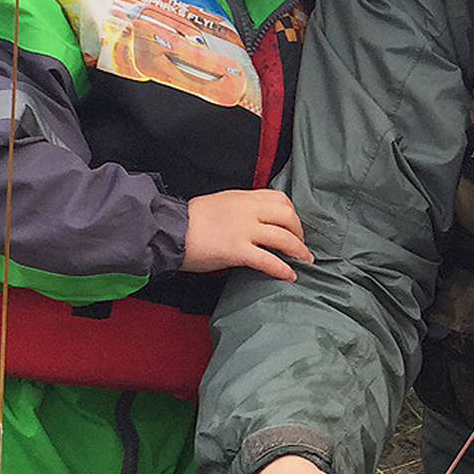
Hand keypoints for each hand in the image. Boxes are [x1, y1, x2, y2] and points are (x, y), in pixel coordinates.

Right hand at [181, 189, 312, 278]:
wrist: (168, 231)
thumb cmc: (189, 221)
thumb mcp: (219, 204)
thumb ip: (240, 209)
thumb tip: (256, 220)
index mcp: (243, 197)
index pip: (279, 199)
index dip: (292, 213)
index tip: (293, 225)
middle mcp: (247, 210)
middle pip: (288, 216)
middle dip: (300, 232)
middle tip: (301, 245)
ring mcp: (243, 230)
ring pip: (283, 237)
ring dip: (299, 250)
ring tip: (306, 260)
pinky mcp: (237, 250)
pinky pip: (268, 260)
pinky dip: (283, 269)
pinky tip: (290, 276)